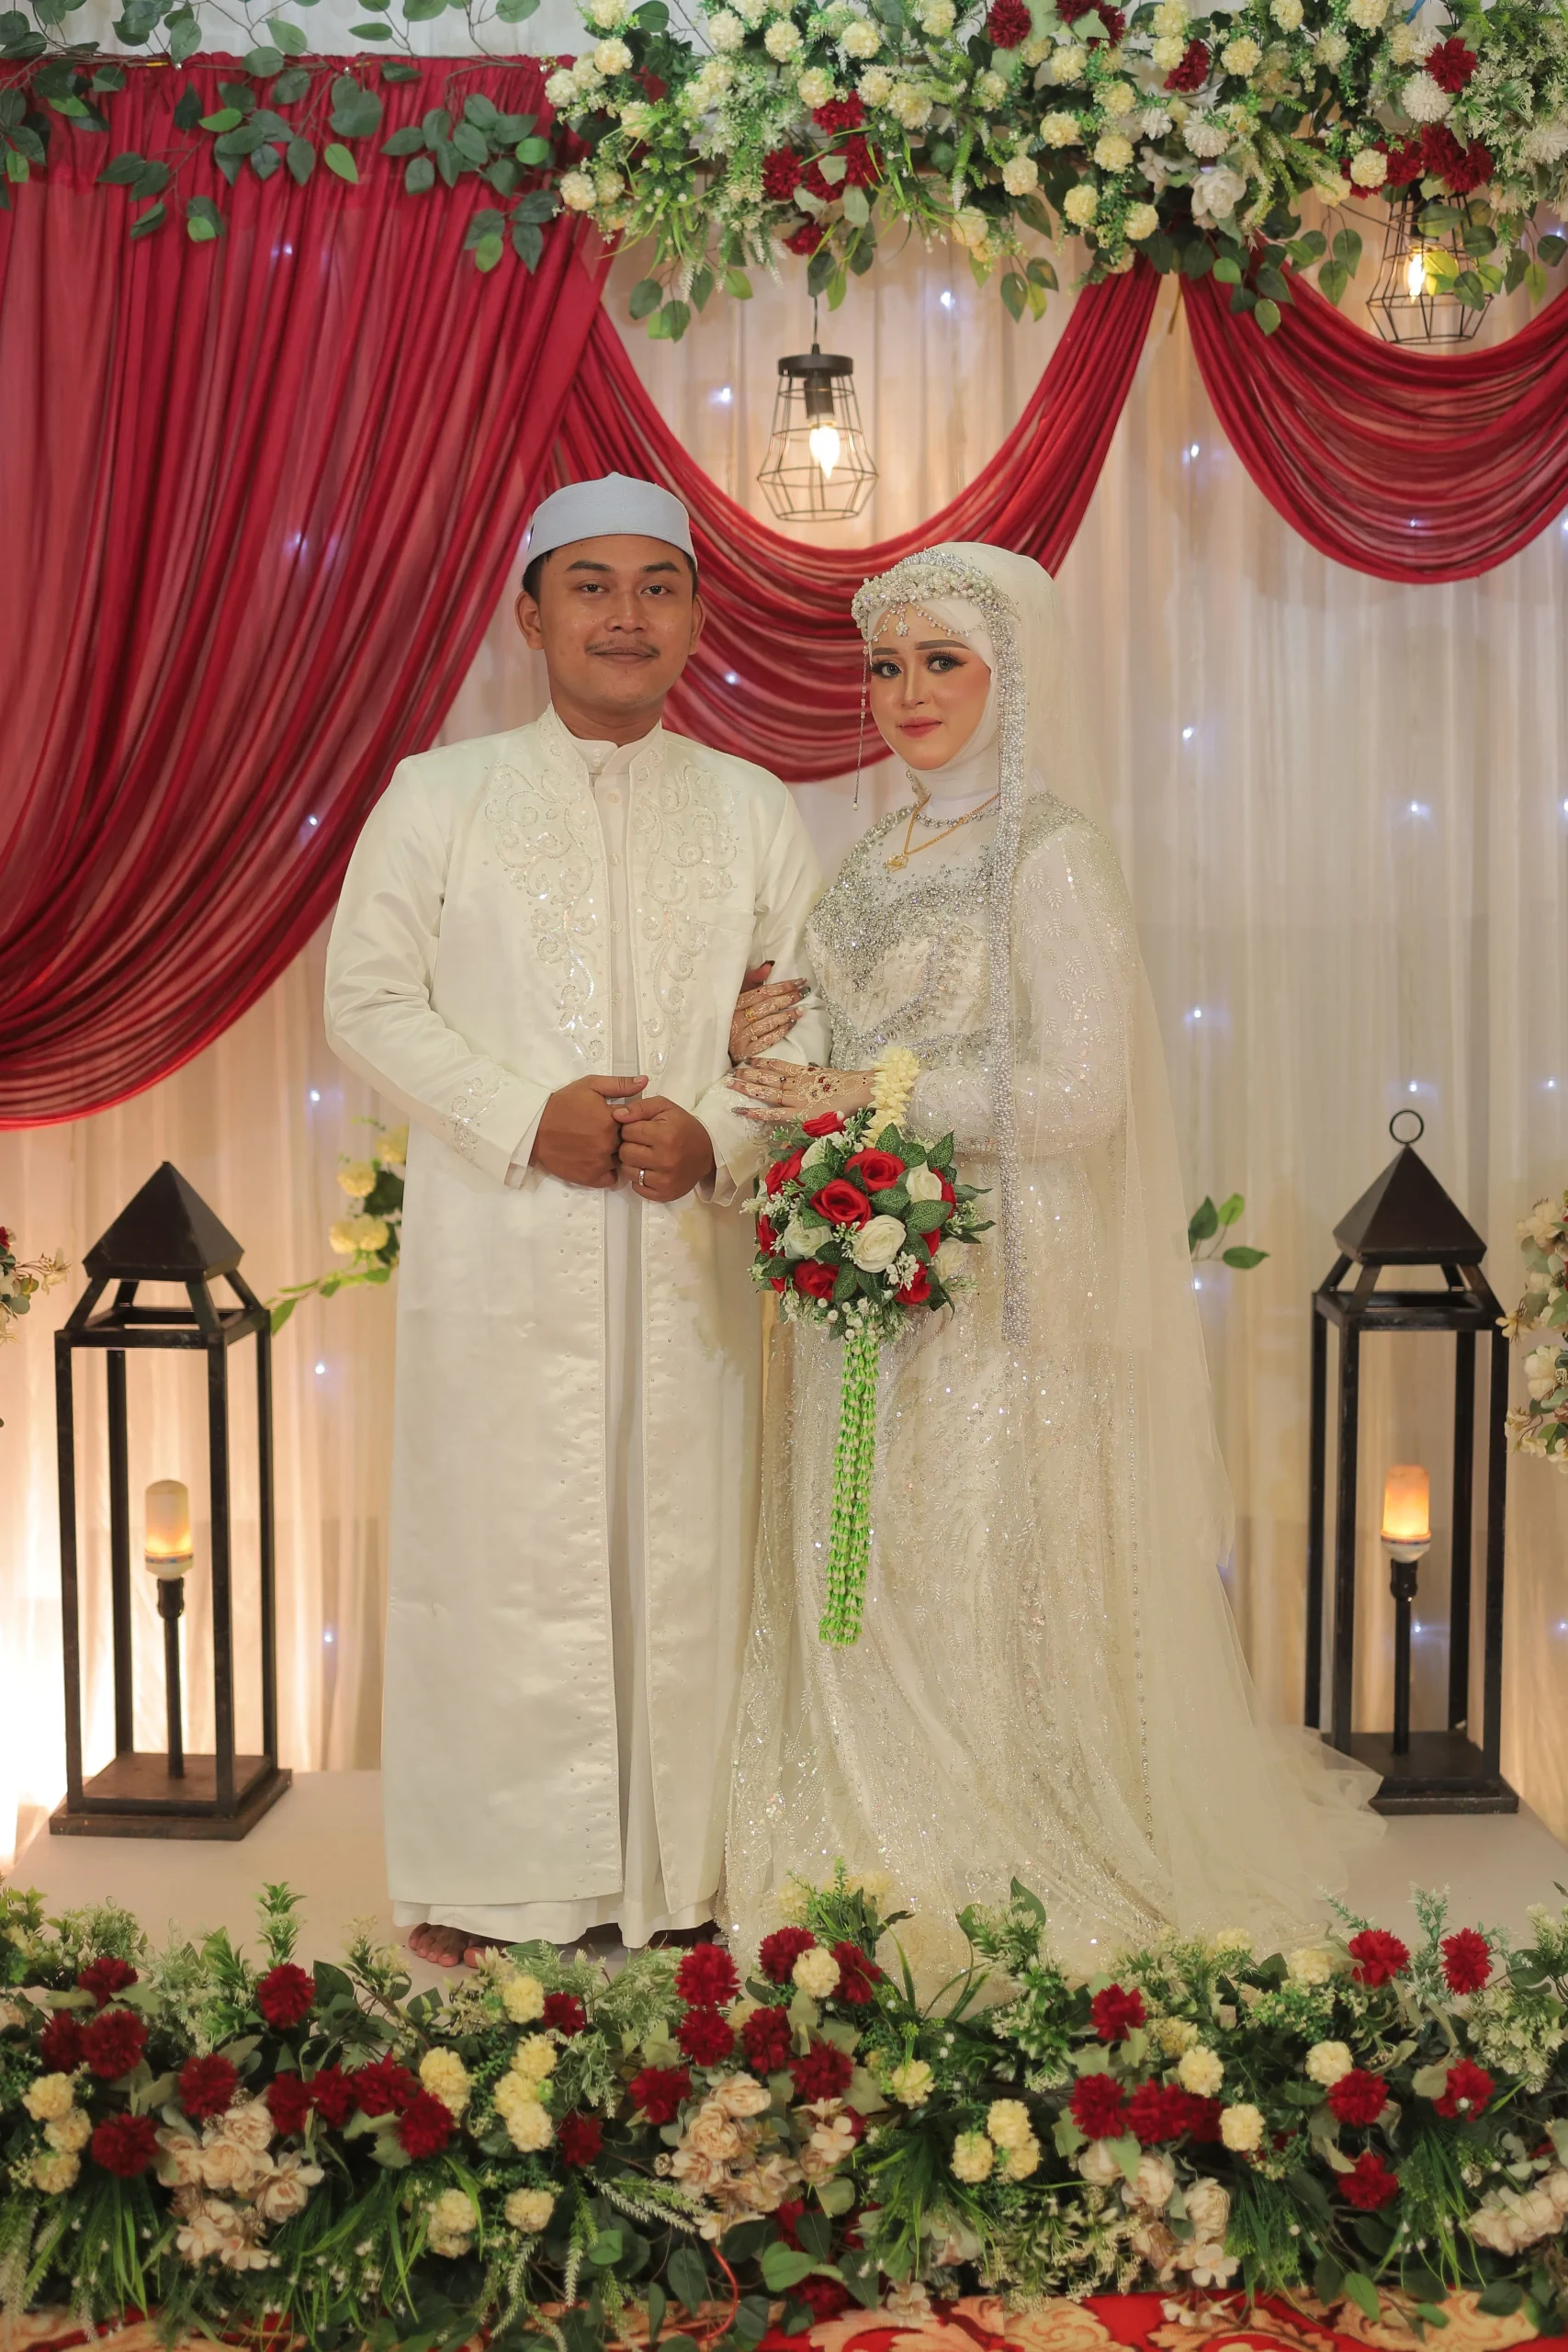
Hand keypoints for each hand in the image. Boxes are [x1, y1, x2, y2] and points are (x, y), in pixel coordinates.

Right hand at [532, 1075, 647, 1187]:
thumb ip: (620, 1085)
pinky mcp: (590, 1178)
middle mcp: (609, 1144)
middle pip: (629, 1143)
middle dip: (623, 1139)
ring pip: (622, 1161)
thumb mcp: (590, 1086)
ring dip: (617, 1155)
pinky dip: (608, 1172)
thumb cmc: (562, 1104)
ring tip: (602, 1147)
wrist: (534, 1128)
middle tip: (607, 1133)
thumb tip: (645, 1082)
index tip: (618, 1120)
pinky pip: (611, 1179)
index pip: (636, 1124)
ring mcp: (600, 1163)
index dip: (630, 1122)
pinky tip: (599, 1161)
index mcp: (612, 1120)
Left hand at [613, 1096, 716, 1202]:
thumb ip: (640, 1107)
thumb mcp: (665, 1108)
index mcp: (664, 1135)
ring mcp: (665, 1179)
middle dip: (629, 1146)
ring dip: (632, 1163)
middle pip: (625, 1153)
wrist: (708, 1152)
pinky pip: (637, 1187)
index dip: (630, 1128)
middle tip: (641, 1144)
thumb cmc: (683, 1127)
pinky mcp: (665, 1194)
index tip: (641, 1129)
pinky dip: (639, 1179)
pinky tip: (650, 1170)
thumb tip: (617, 1115)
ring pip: (628, 1171)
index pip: (627, 1131)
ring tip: (645, 1156)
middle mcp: (664, 1159)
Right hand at [727, 1063, 875, 1122]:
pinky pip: (782, 1066)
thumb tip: (783, 1145)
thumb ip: (802, 1134)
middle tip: (727, 1083)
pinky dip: (768, 1063)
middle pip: (766, 1092)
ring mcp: (800, 1082)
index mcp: (800, 1114)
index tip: (735, 1109)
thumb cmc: (845, 1114)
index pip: (771, 1114)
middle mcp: (796, 1097)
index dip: (753, 1112)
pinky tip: (755, 1061)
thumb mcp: (824, 1130)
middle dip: (745, 1087)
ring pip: (771, 1078)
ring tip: (735, 1071)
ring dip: (752, 1074)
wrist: (861, 1091)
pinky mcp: (805, 1071)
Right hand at [729, 962, 806, 1063]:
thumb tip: (769, 966)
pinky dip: (780, 1032)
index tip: (800, 981)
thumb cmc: (729, 1016)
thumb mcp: (736, 995)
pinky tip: (791, 1025)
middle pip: (768, 1006)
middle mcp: (737, 1018)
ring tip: (801, 1010)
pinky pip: (767, 1040)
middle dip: (788, 998)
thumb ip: (752, 980)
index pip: (763, 991)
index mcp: (735, 1002)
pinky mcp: (745, 1051)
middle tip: (804, 993)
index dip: (783, 986)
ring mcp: (741, 1036)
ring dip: (787, 1015)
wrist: (714, 1044)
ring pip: (769, 1022)